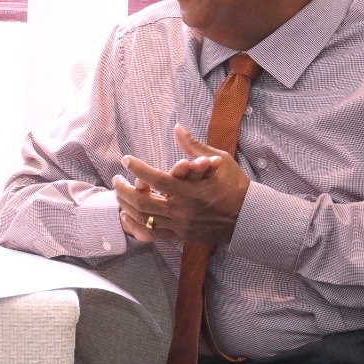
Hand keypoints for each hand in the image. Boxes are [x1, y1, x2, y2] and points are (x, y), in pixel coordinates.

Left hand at [113, 124, 248, 246]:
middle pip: (142, 201)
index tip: (126, 160)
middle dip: (124, 189)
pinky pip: (151, 234)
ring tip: (119, 194)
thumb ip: (194, 146)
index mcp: (191, 191)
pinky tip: (126, 215)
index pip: (155, 178)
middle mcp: (182, 211)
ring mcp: (180, 226)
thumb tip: (177, 127)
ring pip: (144, 219)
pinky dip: (136, 225)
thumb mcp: (219, 160)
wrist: (248, 217)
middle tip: (116, 179)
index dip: (136, 168)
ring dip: (126, 206)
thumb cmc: (235, 185)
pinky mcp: (180, 236)